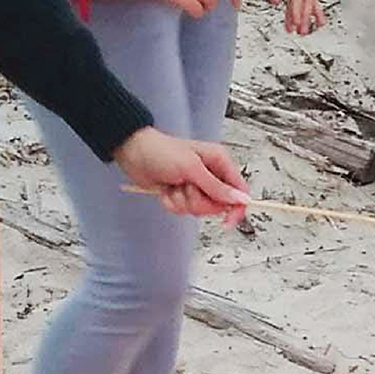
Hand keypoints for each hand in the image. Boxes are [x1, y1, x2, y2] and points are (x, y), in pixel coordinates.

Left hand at [114, 127, 250, 220]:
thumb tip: (241, 199)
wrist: (134, 154)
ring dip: (183, 201)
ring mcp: (196, 186)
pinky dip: (172, 203)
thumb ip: (217, 187)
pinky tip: (166, 189)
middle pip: (218, 205)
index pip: (239, 190)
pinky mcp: (182, 194)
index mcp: (219, 162)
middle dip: (199, 201)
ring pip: (199, 210)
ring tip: (174, 185)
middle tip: (187, 187)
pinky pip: (183, 210)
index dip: (236, 208)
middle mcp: (210, 175)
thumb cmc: (161, 151)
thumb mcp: (192, 168)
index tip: (227, 222)